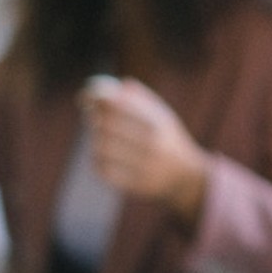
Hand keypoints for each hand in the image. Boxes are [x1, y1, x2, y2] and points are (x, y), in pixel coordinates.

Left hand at [80, 77, 207, 224]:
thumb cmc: (165, 138)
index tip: (85, 97)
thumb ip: (136, 98)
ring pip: (102, 148)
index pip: (118, 103)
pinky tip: (103, 157)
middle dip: (94, 119)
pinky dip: (98, 162)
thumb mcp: (160, 113)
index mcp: (157, 121)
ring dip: (96, 141)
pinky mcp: (137, 185)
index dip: (96, 96)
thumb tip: (102, 87)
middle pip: (106, 124)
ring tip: (101, 140)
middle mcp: (152, 143)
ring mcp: (145, 165)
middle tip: (93, 118)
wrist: (186, 176)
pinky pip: (104, 171)